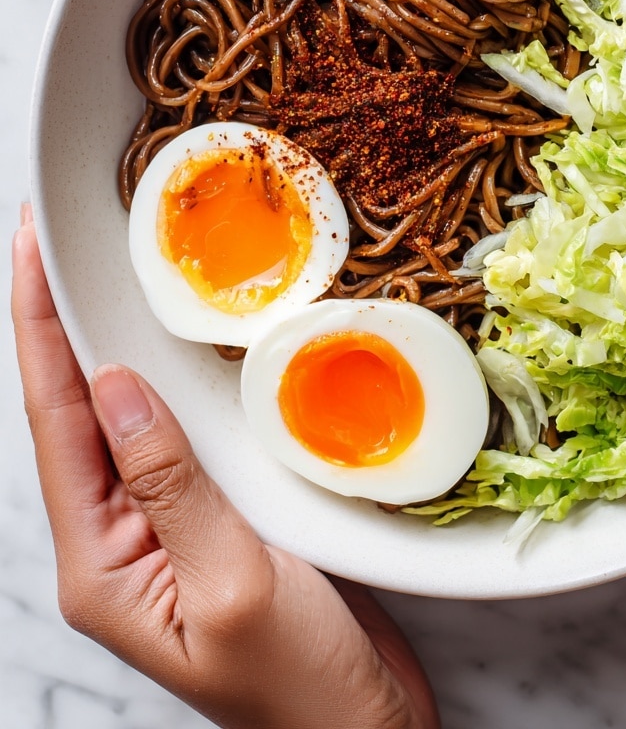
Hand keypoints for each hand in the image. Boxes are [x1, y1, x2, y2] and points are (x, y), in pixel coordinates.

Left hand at [11, 206, 439, 728]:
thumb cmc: (297, 687)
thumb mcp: (230, 586)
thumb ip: (171, 487)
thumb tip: (114, 386)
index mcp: (101, 565)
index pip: (57, 424)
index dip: (40, 330)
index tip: (30, 252)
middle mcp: (120, 541)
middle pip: (78, 412)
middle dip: (60, 324)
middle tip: (56, 240)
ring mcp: (166, 530)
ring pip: (128, 419)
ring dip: (113, 344)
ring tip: (102, 273)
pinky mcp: (215, 521)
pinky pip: (180, 438)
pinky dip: (174, 381)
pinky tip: (180, 348)